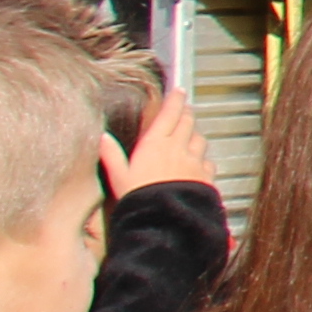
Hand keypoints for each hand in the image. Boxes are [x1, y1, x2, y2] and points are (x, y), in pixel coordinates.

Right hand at [111, 79, 212, 195]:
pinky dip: (203, 159)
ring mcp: (195, 161)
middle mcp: (178, 148)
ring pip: (200, 140)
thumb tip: (102, 137)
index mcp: (156, 144)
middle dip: (187, 114)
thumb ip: (111, 155)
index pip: (169, 114)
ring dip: (195, 135)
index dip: (175, 100)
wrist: (164, 220)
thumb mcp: (118, 177)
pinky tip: (198, 164)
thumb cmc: (138, 198)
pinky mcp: (206, 176)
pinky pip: (208, 161)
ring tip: (190, 135)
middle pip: (188, 122)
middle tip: (185, 109)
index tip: (179, 91)